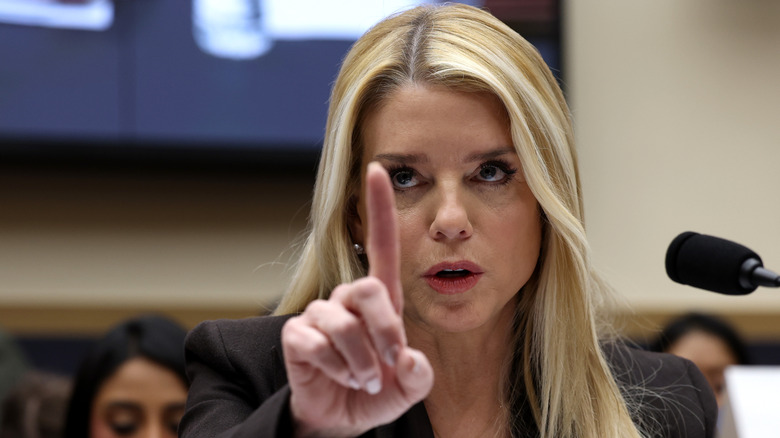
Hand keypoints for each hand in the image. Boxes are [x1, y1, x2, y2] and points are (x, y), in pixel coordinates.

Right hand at [281, 162, 433, 436]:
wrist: (340, 417)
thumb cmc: (376, 391)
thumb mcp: (407, 388)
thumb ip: (419, 377)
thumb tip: (411, 360)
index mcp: (379, 299)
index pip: (380, 244)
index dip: (379, 207)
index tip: (378, 168)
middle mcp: (347, 298)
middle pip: (367, 288)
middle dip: (385, 332)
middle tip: (388, 366)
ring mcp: (319, 314)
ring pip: (343, 324)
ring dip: (361, 363)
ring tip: (363, 381)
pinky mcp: (296, 334)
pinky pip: (317, 344)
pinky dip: (336, 370)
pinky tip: (338, 377)